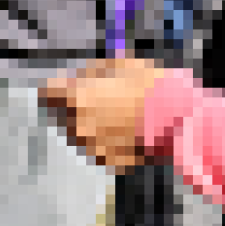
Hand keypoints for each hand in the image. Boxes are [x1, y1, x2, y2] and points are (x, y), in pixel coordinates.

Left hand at [39, 56, 164, 170]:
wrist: (179, 119)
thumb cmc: (149, 85)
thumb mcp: (119, 63)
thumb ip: (92, 70)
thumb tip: (79, 77)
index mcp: (75, 98)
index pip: (46, 93)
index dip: (57, 88)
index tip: (68, 87)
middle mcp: (76, 125)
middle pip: (62, 116)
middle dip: (75, 109)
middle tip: (100, 101)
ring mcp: (91, 147)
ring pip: (80, 134)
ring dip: (91, 126)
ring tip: (119, 116)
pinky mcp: (107, 161)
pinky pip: (99, 148)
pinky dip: (109, 142)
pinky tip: (130, 132)